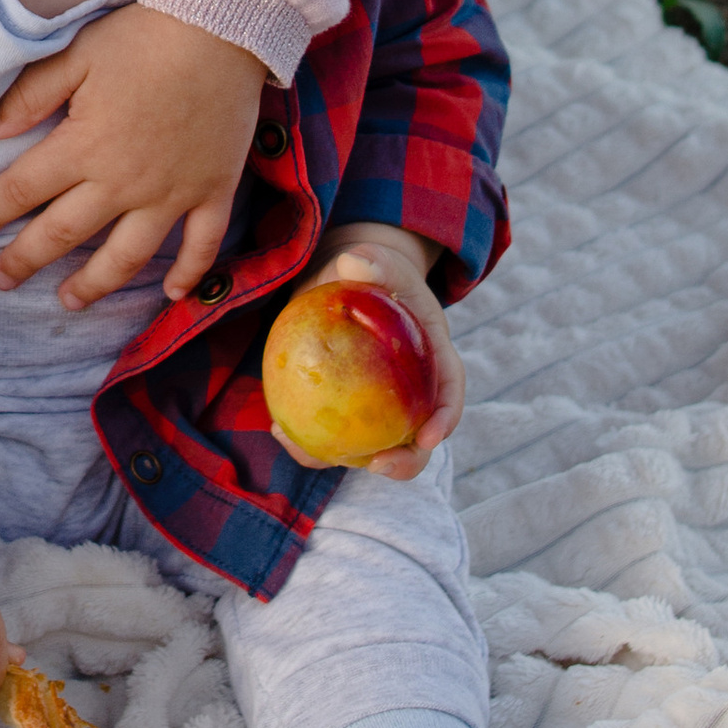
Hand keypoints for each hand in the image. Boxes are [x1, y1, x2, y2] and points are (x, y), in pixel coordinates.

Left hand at [0, 3, 265, 308]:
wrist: (223, 26)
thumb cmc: (144, 36)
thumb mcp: (77, 54)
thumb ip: (30, 95)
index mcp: (84, 145)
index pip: (21, 190)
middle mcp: (123, 181)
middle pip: (64, 233)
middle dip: (25, 260)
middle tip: (0, 280)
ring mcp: (172, 192)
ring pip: (126, 255)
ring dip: (94, 284)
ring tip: (68, 301)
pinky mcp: (213, 189)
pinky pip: (201, 244)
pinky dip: (188, 274)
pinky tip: (171, 295)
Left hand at [310, 226, 462, 482]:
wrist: (347, 281)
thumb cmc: (371, 272)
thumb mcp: (378, 261)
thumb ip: (373, 261)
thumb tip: (353, 263)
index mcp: (433, 358)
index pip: (449, 390)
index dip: (447, 418)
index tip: (430, 438)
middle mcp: (411, 392)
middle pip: (418, 437)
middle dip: (405, 461)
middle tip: (378, 466)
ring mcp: (378, 407)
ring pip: (370, 446)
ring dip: (344, 459)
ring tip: (309, 453)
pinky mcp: (345, 410)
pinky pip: (331, 433)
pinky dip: (309, 439)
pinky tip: (279, 429)